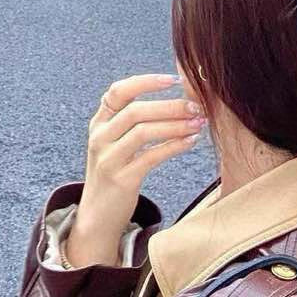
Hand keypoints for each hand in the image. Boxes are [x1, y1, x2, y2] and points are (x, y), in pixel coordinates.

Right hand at [65, 72, 205, 266]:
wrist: (98, 216)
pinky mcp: (121, 179)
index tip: (175, 80)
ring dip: (175, 125)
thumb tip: (174, 103)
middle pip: (135, 111)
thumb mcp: (116, 145)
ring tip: (198, 123)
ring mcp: (108, 159)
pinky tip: (191, 142)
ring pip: (143, 132)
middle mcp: (99, 138)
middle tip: (196, 106)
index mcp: (98, 123)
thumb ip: (132, 124)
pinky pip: (151, 157)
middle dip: (170, 106)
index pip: (118, 91)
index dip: (146, 82)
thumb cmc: (115, 175)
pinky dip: (174, 147)